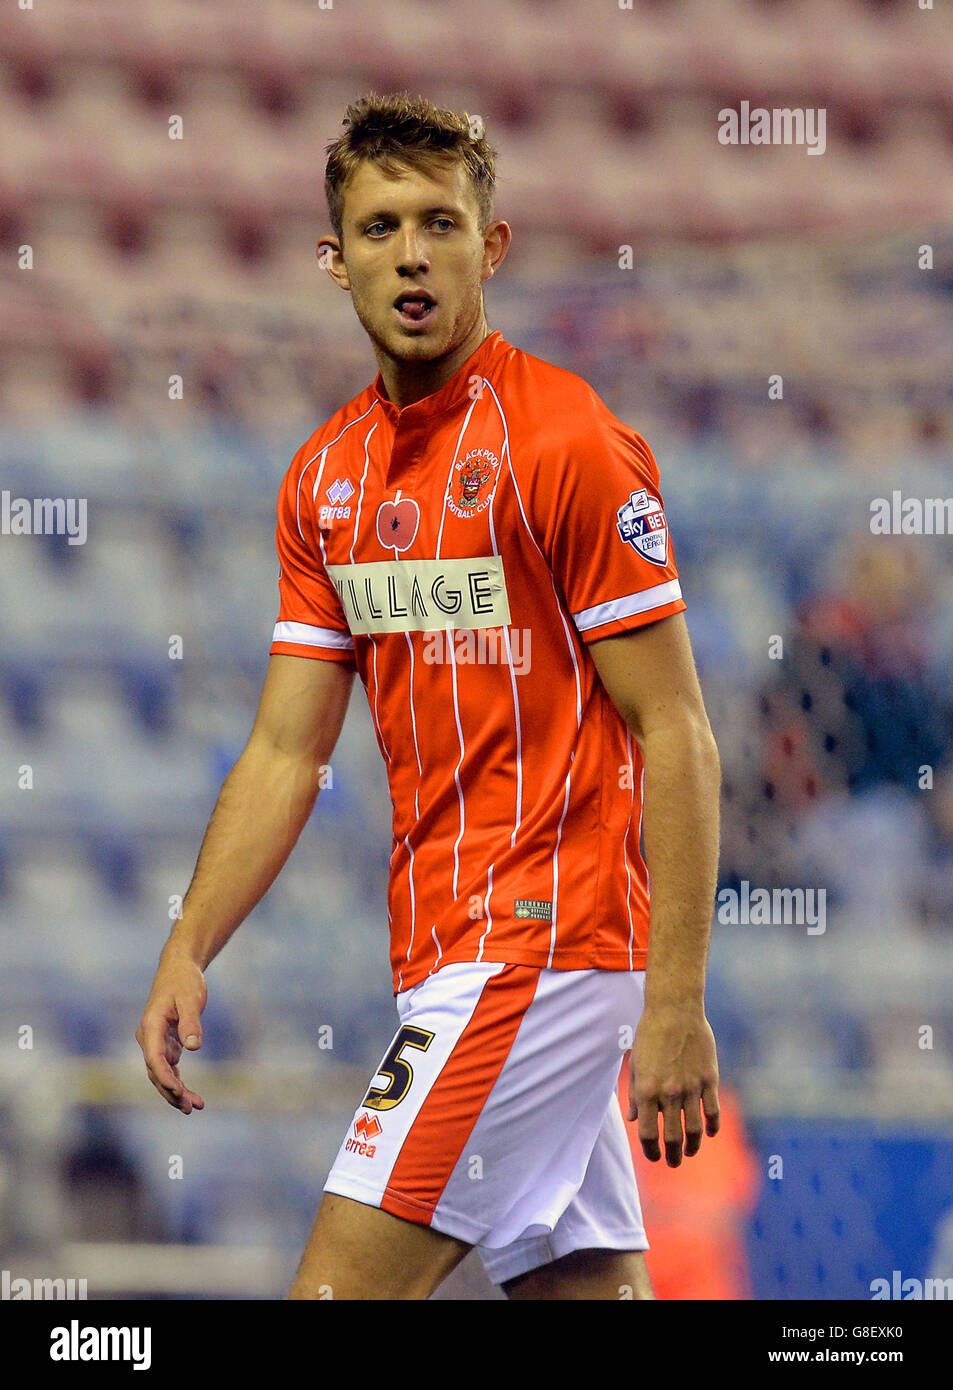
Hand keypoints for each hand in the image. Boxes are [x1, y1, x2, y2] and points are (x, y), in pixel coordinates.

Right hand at [136, 952, 207, 1113]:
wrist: (179, 969)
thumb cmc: (184, 981)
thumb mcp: (190, 998)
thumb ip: (191, 1021)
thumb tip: (193, 1046)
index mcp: (151, 1025)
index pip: (154, 1057)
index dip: (165, 1076)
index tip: (178, 1091)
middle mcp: (149, 1037)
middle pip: (156, 1071)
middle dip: (171, 1091)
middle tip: (190, 1107)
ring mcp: (156, 1042)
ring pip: (162, 1073)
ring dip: (175, 1091)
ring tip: (195, 1107)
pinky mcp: (166, 1044)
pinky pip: (169, 1068)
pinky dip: (178, 1082)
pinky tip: (191, 1096)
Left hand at [628, 1005, 719, 1165]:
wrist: (674, 1009)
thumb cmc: (650, 1035)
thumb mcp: (636, 1064)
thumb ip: (636, 1095)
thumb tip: (635, 1120)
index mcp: (647, 1090)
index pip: (649, 1133)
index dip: (651, 1150)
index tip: (654, 1156)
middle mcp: (669, 1093)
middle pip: (673, 1137)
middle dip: (673, 1155)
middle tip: (673, 1162)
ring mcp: (691, 1087)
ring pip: (695, 1129)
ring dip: (693, 1146)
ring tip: (690, 1152)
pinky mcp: (709, 1078)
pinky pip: (713, 1111)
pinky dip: (712, 1126)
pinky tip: (709, 1133)